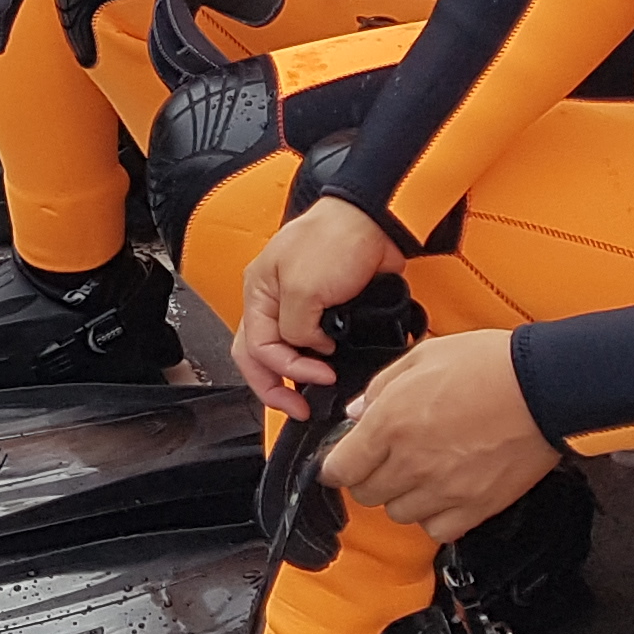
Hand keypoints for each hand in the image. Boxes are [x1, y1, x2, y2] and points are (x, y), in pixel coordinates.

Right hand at [237, 197, 411, 417]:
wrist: (375, 223)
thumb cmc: (335, 238)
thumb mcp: (303, 288)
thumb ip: (296, 329)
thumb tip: (307, 351)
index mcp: (258, 292)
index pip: (257, 347)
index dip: (287, 369)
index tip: (319, 377)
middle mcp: (275, 300)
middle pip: (261, 356)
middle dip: (277, 387)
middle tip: (299, 410)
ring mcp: (301, 304)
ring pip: (287, 352)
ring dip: (298, 375)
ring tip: (319, 392)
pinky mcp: (329, 307)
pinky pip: (315, 342)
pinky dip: (320, 359)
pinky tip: (335, 367)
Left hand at [319, 331, 556, 540]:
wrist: (544, 387)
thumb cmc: (489, 365)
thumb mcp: (421, 358)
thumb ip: (380, 388)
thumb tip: (357, 411)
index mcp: (390, 423)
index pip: (339, 468)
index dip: (335, 466)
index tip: (341, 462)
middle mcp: (411, 462)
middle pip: (366, 494)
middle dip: (368, 478)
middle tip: (384, 460)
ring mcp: (444, 489)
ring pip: (399, 514)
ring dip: (401, 497)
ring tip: (419, 474)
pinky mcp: (477, 507)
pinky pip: (438, 530)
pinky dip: (435, 517)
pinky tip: (444, 494)